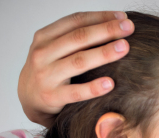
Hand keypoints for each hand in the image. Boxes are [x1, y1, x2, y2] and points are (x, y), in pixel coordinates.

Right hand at [18, 11, 133, 126]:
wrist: (29, 99)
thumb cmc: (50, 70)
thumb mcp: (56, 49)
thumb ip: (77, 38)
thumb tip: (116, 24)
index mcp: (45, 36)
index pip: (76, 21)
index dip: (101, 17)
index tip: (123, 17)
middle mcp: (43, 53)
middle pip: (79, 38)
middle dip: (106, 30)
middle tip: (129, 28)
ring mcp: (46, 75)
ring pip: (78, 61)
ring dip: (104, 53)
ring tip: (125, 48)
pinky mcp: (52, 97)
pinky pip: (76, 92)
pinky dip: (93, 87)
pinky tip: (110, 84)